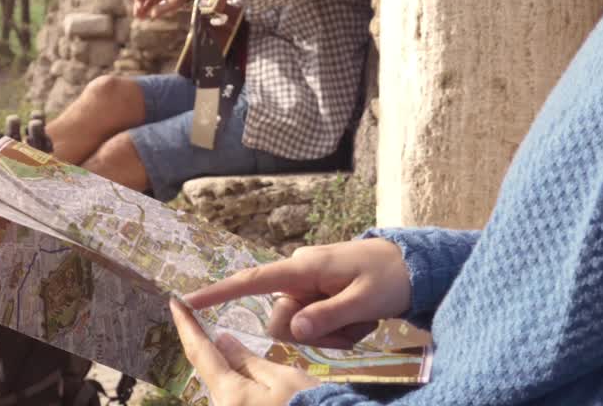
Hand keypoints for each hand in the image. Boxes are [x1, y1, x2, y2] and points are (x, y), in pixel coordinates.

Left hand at [170, 298, 318, 405]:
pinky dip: (236, 382)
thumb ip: (249, 360)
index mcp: (229, 394)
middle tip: (206, 318)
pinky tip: (249, 375)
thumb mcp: (283, 377)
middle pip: (210, 372)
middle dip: (209, 347)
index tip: (175, 304)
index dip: (186, 326)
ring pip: (223, 386)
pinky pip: (232, 399)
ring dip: (227, 366)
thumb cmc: (308, 405)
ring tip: (233, 345)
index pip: (200, 353)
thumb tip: (221, 340)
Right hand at [183, 239, 411, 348]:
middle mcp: (300, 276)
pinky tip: (363, 322)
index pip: (253, 280)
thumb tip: (293, 330)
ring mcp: (311, 288)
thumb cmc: (390, 276)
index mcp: (305, 267)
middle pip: (281, 321)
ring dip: (332, 336)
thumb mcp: (364, 299)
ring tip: (363, 322)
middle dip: (314, 335)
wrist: (415, 265)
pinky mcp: (320, 298)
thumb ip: (328, 315)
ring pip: (300, 329)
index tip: (187, 300)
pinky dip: (339, 333)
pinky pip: (316, 327)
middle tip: (353, 329)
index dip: (219, 292)